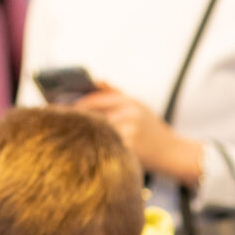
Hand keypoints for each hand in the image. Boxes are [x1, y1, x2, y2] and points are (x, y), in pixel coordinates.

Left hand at [69, 85, 204, 185]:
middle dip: (77, 121)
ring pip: (98, 133)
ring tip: (71, 142)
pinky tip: (88, 154)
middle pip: (93, 116)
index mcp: (130, 101)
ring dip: (84, 138)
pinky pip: (107, 148)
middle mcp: (130, 114)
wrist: (174, 153)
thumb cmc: (152, 131)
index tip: (62, 109)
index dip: (77, 105)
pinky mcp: (130, 149)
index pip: (96, 99)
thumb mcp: (138, 107)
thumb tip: (95, 79)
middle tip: (61, 127)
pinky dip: (96, 150)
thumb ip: (116, 94)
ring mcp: (130, 131)